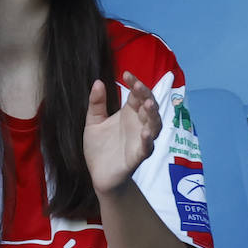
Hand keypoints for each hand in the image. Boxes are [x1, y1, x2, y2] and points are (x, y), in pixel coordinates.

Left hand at [83, 72, 160, 194]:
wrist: (98, 174)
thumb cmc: (99, 147)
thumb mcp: (93, 122)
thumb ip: (96, 104)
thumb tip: (98, 82)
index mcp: (129, 114)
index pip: (137, 94)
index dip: (135, 83)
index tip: (126, 73)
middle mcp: (138, 124)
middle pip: (149, 106)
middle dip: (145, 95)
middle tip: (138, 86)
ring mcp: (140, 140)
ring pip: (154, 125)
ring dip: (152, 115)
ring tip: (147, 105)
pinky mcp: (138, 156)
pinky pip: (147, 148)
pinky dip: (148, 140)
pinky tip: (146, 133)